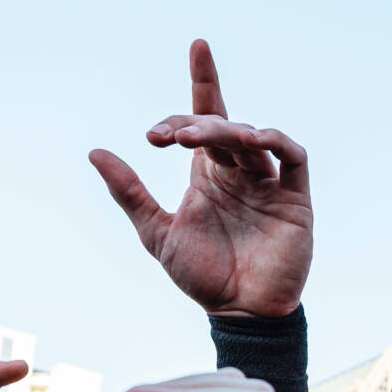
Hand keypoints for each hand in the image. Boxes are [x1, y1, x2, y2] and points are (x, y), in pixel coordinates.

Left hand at [90, 39, 311, 317]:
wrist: (240, 312)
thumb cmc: (203, 277)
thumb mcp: (157, 233)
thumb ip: (130, 193)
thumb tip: (96, 153)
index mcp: (208, 173)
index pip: (205, 115)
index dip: (203, 80)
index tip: (181, 79)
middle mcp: (239, 172)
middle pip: (221, 126)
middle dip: (196, 123)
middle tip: (170, 138)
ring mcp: (269, 183)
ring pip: (252, 139)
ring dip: (227, 132)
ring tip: (201, 139)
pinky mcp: (295, 199)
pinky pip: (293, 158)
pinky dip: (276, 142)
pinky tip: (254, 139)